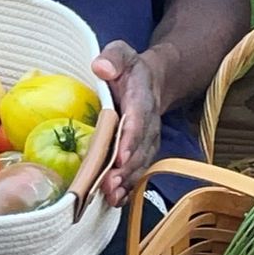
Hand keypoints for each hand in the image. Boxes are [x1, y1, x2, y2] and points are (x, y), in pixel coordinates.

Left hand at [91, 41, 162, 207]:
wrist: (152, 81)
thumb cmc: (129, 69)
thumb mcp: (121, 53)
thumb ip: (113, 57)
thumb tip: (101, 67)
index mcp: (141, 98)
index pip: (138, 120)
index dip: (130, 139)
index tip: (120, 155)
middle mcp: (148, 123)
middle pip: (139, 149)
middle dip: (126, 169)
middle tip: (110, 185)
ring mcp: (146, 140)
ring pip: (139, 164)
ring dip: (126, 182)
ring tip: (110, 197)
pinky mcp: (141, 151)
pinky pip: (136, 171)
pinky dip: (127, 187)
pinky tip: (114, 201)